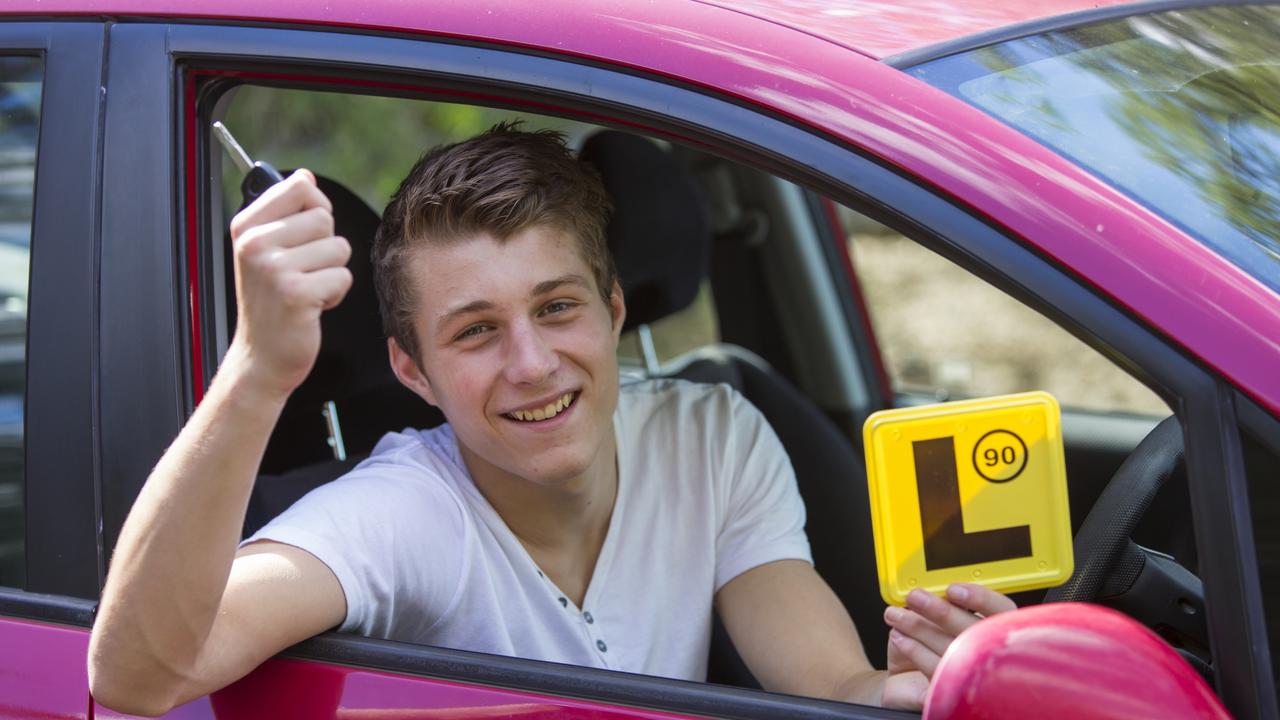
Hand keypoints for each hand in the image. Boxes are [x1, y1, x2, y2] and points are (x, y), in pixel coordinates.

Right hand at [227, 169, 352, 397]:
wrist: (262, 355)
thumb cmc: (271, 300)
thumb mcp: (267, 250)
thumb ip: (285, 212)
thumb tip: (306, 176)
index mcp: (247, 226)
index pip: (300, 186)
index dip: (316, 207)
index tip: (304, 233)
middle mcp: (255, 243)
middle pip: (325, 217)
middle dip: (325, 246)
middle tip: (303, 270)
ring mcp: (273, 268)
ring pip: (339, 247)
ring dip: (331, 271)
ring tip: (307, 288)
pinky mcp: (296, 293)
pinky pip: (343, 276)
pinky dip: (335, 293)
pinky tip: (312, 306)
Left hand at [880, 583, 1015, 709]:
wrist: (906, 682)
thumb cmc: (929, 643)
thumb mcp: (938, 619)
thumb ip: (945, 605)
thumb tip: (929, 589)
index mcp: (996, 627)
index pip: (1001, 610)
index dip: (980, 599)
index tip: (953, 590)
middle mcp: (994, 653)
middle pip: (975, 631)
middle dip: (941, 612)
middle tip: (915, 597)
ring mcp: (977, 676)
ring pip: (953, 649)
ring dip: (919, 628)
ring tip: (895, 615)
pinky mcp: (956, 694)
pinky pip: (937, 671)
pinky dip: (915, 650)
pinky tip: (899, 637)